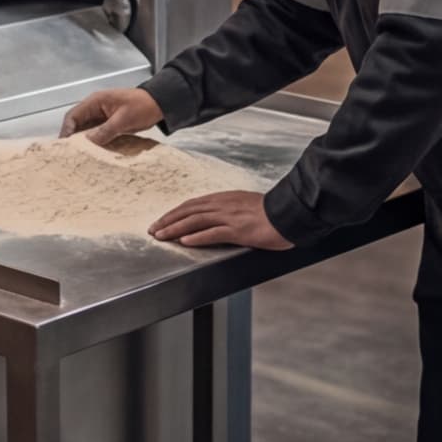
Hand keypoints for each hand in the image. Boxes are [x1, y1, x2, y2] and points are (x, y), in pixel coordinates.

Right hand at [59, 87, 162, 146]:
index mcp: (95, 101)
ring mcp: (101, 117)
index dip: (67, 130)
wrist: (158, 105)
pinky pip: (95, 134)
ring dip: (82, 142)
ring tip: (78, 157)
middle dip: (71, 138)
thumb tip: (89, 142)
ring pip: (85, 130)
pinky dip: (92, 143)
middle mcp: (95, 108)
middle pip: (76, 124)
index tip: (65, 145)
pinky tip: (92, 154)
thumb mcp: (123, 119)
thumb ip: (106, 130)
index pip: (73, 115)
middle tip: (69, 155)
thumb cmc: (142, 106)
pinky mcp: (107, 124)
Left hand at [148, 189, 291, 250]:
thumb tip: (216, 219)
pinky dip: (197, 237)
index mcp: (223, 199)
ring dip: (175, 229)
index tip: (162, 221)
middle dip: (168, 221)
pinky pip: (213, 233)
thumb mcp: (244, 206)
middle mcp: (222, 205)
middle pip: (188, 211)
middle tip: (153, 230)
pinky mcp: (238, 230)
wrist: (288, 212)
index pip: (192, 205)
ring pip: (195, 221)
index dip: (174, 213)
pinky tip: (185, 242)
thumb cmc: (271, 212)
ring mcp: (229, 217)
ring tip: (161, 236)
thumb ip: (229, 210)